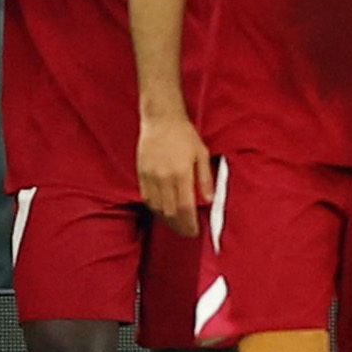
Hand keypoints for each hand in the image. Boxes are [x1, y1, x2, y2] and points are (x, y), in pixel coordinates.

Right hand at [138, 113, 212, 235]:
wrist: (160, 119)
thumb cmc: (184, 135)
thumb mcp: (202, 153)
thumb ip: (206, 178)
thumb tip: (210, 200)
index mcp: (181, 172)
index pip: (185, 207)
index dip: (190, 223)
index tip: (195, 231)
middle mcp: (164, 177)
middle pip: (170, 211)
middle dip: (179, 226)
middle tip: (187, 232)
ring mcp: (150, 175)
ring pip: (157, 207)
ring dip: (167, 220)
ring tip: (176, 225)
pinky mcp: (141, 173)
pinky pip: (147, 197)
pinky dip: (155, 208)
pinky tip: (163, 211)